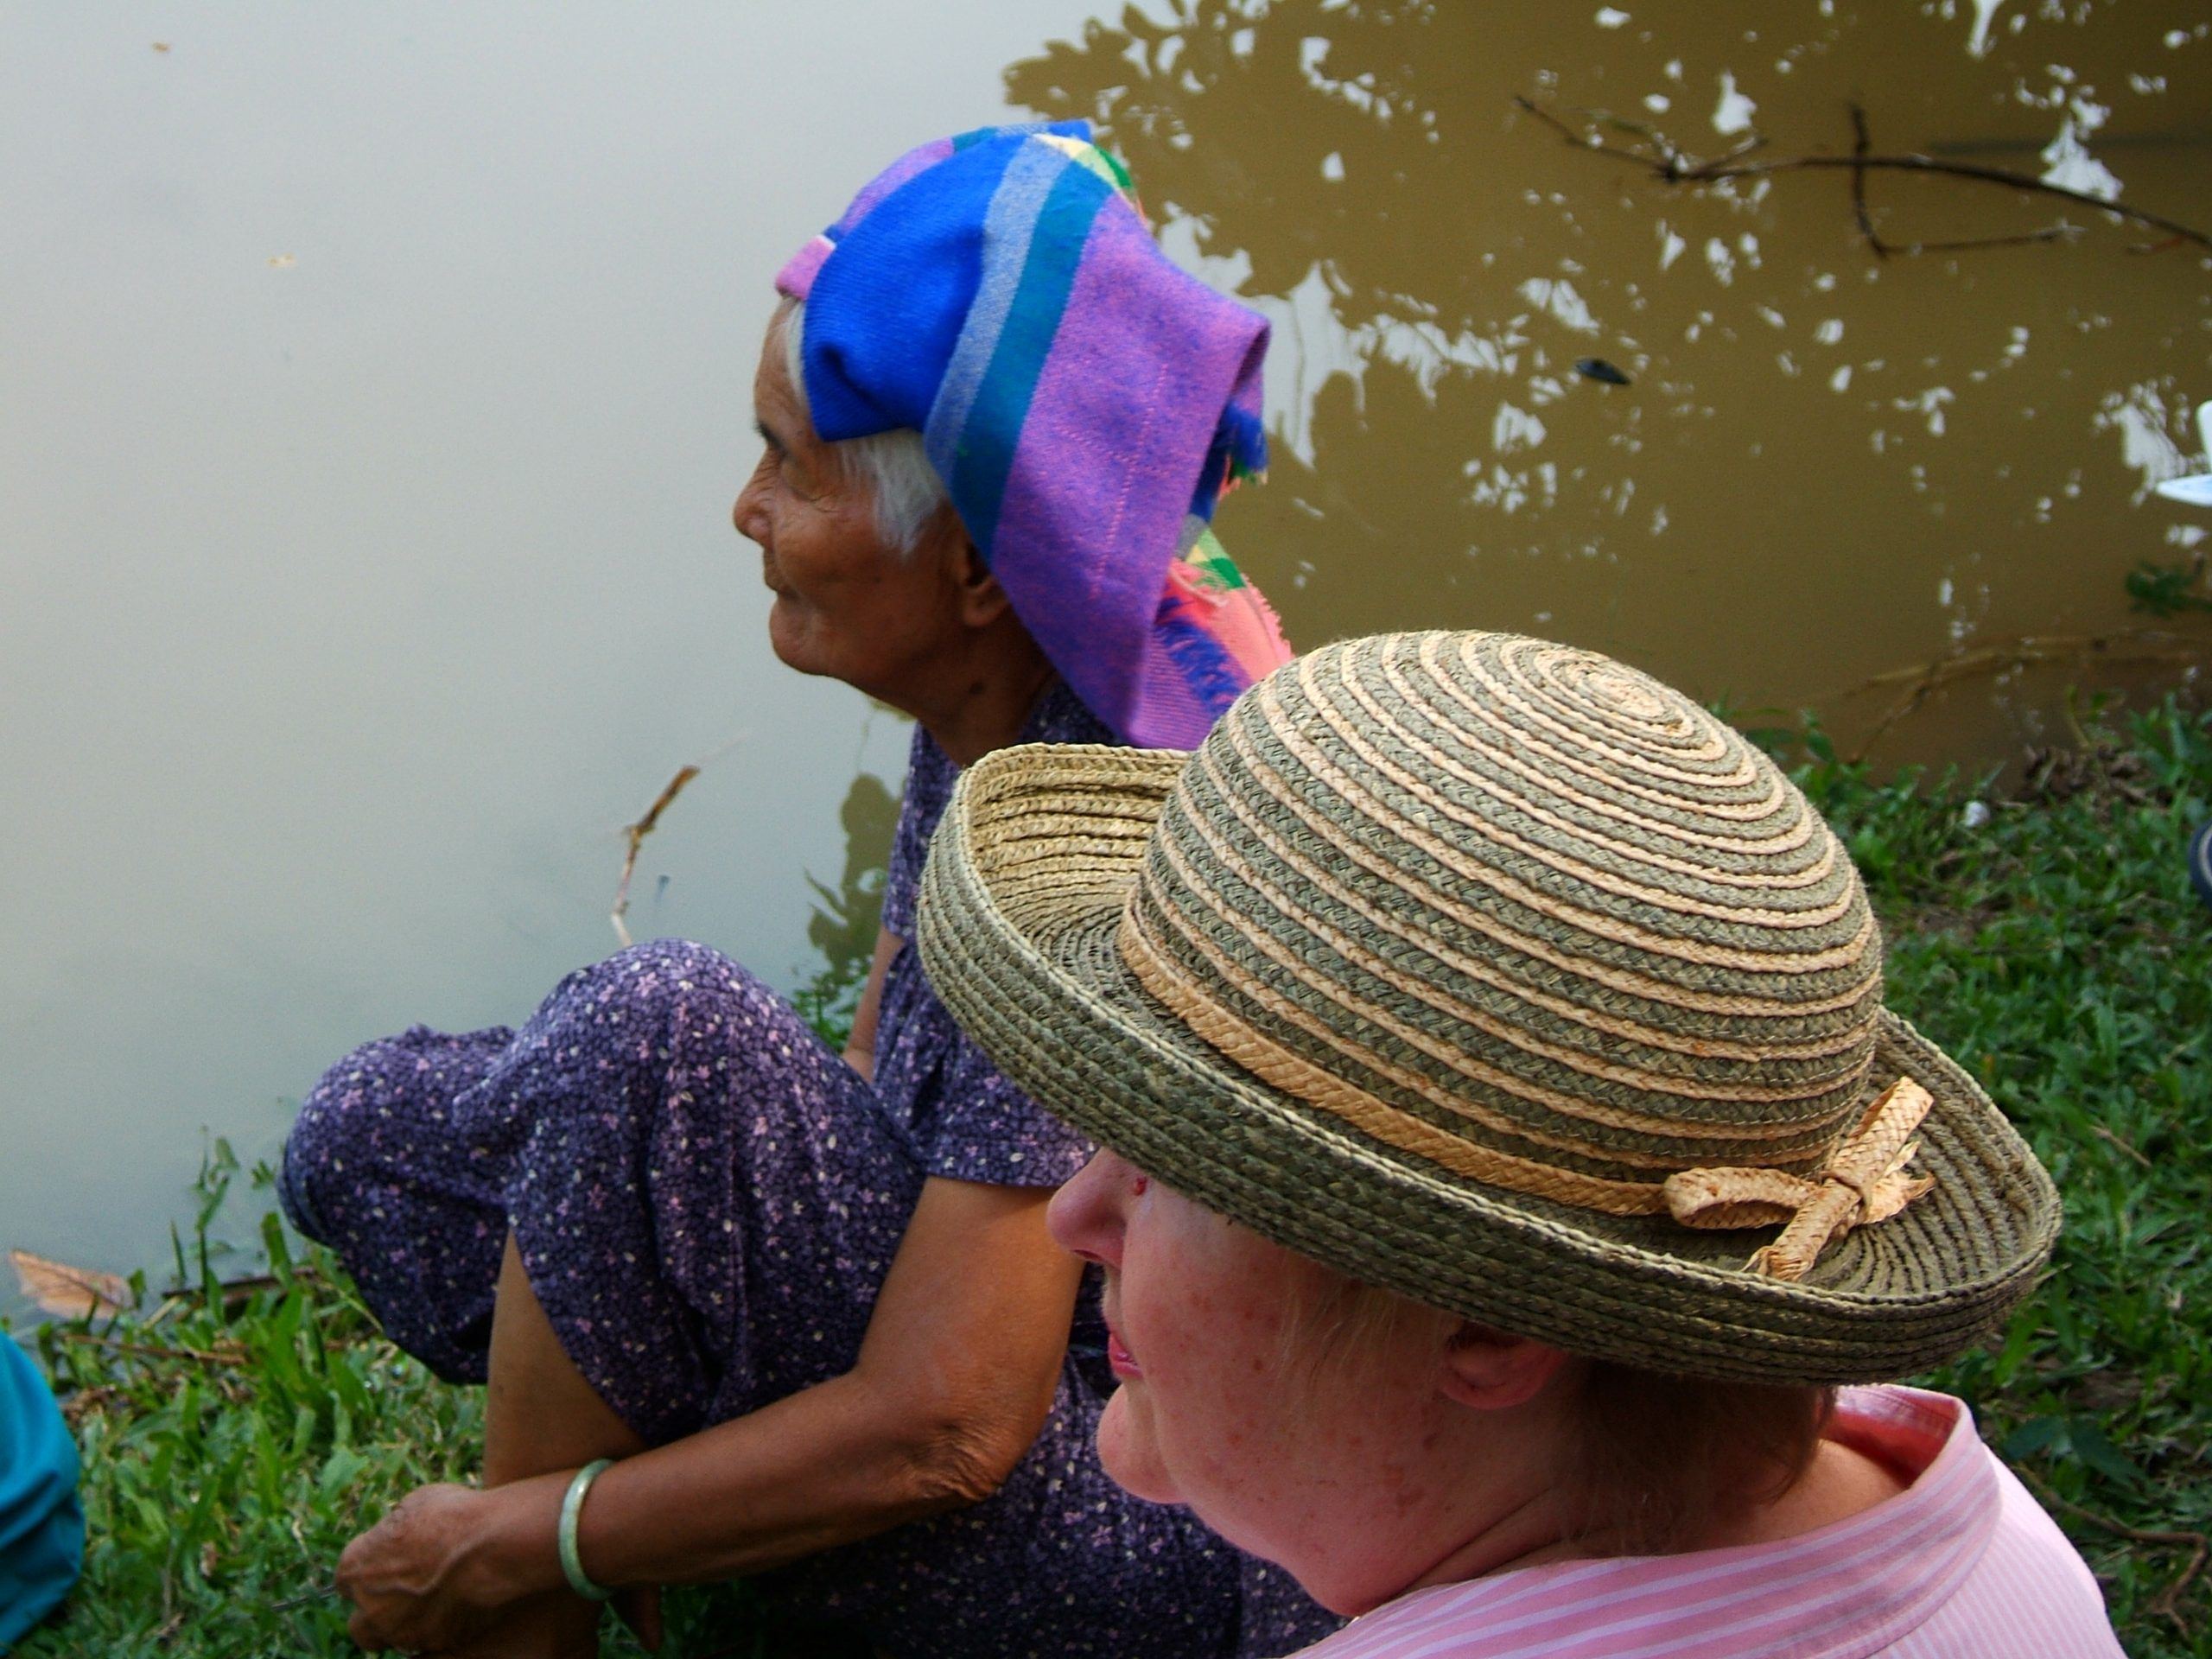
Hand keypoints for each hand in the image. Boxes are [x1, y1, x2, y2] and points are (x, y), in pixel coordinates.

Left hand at [336, 1481, 525, 1652]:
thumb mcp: (414, 1504)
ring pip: (396, 1638)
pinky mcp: (436, 1644)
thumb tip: (401, 1532)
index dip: (366, 1574)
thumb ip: (396, 1528)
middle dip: (376, 1615)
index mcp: (356, 1569)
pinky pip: (431, 1641)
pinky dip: (440, 1627)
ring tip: (439, 1597)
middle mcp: (370, 1609)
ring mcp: (402, 1632)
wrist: (491, 1547)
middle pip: (360, 1626)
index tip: (386, 1565)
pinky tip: (460, 1603)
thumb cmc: (452, 1517)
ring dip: (408, 1623)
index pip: (345, 1581)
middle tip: (402, 1598)